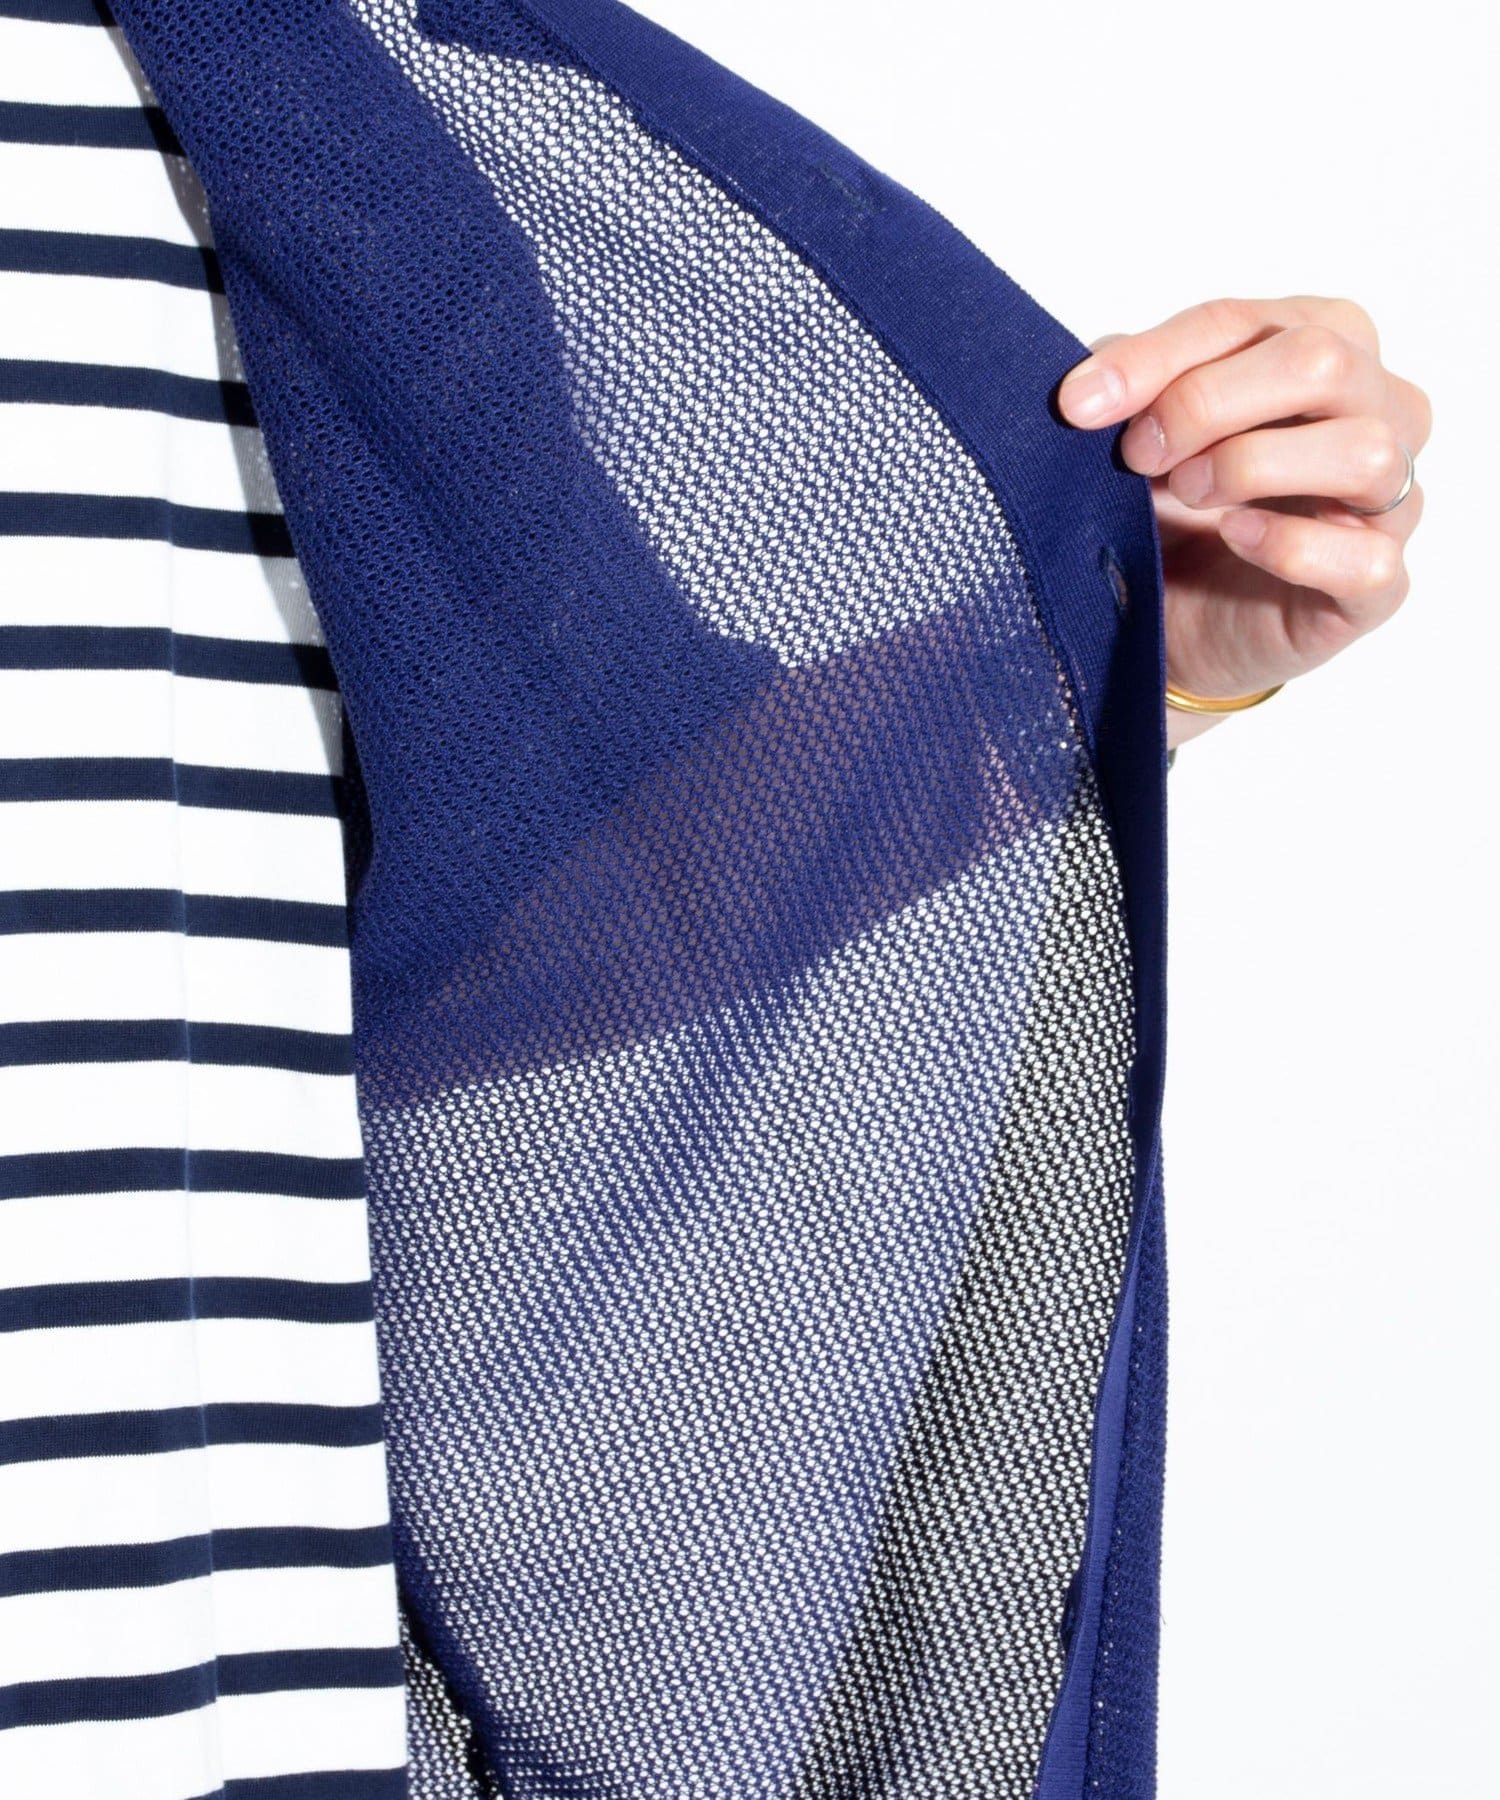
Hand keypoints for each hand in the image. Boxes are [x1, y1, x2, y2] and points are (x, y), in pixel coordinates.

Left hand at [1056, 296, 1432, 750]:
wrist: (1173, 624)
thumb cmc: (1175, 515)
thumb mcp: (1144, 438)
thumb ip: (1133, 393)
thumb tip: (1094, 380)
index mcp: (1327, 346)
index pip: (1247, 324)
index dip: (1154, 359)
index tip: (1079, 405)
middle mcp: (1380, 409)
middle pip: (1319, 361)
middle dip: (1206, 402)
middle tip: (1138, 455)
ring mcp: (1390, 499)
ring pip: (1363, 451)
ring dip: (1251, 466)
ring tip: (1188, 493)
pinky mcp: (1378, 586)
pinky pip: (1366, 558)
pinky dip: (1289, 545)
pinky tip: (1232, 538)